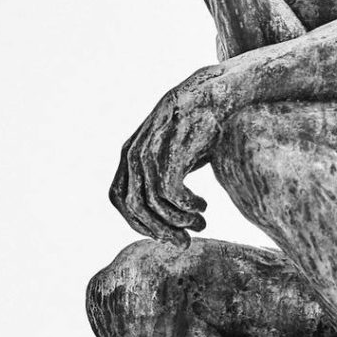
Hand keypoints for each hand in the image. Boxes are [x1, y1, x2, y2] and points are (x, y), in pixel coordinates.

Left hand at [109, 68, 222, 245]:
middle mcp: (133, 152)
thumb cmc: (199, 130)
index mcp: (130, 155)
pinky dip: (185, 206)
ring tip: (201, 222)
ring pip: (151, 201)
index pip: (120, 200)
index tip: (164, 235)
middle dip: (158, 230)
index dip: (138, 223)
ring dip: (177, 220)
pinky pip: (169, 191)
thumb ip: (163, 180)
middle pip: (133, 205)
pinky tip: (202, 206)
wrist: (216, 95)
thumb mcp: (175, 156)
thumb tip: (166, 220)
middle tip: (184, 241)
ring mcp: (150, 148)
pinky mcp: (170, 146)